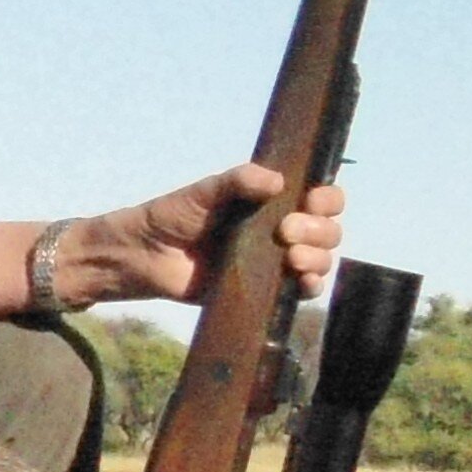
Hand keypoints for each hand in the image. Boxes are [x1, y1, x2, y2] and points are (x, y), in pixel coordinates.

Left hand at [66, 163, 342, 305]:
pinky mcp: (264, 290)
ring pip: (321, 260)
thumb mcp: (204, 192)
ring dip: (318, 257)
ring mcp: (274, 261)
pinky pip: (301, 291)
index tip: (311, 200)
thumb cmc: (173, 216)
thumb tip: (277, 180)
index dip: (327, 199)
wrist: (143, 256)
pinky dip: (310, 286)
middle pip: (328, 230)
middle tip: (286, 230)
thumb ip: (238, 181)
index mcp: (272, 202)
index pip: (320, 198)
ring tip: (292, 257)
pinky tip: (301, 281)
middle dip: (319, 229)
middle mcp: (280, 230)